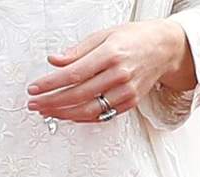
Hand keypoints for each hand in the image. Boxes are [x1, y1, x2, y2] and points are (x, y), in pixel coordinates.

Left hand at [26, 19, 195, 122]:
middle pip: (78, 95)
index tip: (34, 88)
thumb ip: (77, 51)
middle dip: (51, 102)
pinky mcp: (130, 103)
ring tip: (46, 111)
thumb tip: (54, 61)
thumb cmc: (134, 39)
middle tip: (34, 104)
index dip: (50, 84)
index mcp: (111, 54)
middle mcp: (119, 75)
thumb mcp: (104, 35)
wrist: (164, 48)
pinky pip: (101, 115)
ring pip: (88, 110)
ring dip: (63, 114)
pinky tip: (67, 115)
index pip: (73, 73)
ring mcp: (126, 91)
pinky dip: (81, 118)